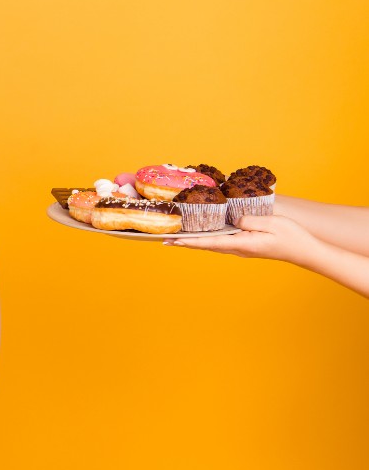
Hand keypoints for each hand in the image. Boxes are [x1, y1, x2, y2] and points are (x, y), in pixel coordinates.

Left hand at [165, 215, 321, 265]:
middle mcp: (237, 248)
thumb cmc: (291, 236)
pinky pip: (221, 241)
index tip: (172, 241)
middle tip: (164, 239)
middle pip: (205, 245)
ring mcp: (241, 248)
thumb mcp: (272, 223)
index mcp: (242, 243)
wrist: (305, 250)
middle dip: (185, 242)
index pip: (209, 242)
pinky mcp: (245, 245)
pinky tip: (202, 233)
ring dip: (194, 241)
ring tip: (177, 236)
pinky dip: (207, 238)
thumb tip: (233, 218)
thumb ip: (250, 220)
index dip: (189, 241)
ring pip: (212, 244)